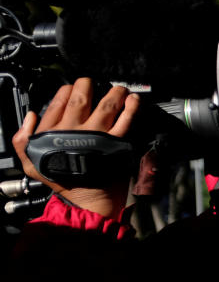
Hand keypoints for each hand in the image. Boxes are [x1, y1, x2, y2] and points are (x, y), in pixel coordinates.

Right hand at [12, 78, 139, 215]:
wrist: (87, 198)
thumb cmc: (62, 180)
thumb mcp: (30, 161)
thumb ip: (22, 138)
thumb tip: (30, 115)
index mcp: (54, 130)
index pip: (60, 100)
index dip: (68, 89)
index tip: (74, 88)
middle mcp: (75, 128)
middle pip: (82, 97)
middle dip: (89, 85)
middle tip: (95, 83)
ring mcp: (97, 134)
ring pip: (106, 105)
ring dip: (114, 93)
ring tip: (119, 89)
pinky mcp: (115, 142)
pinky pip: (125, 120)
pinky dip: (131, 108)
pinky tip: (134, 100)